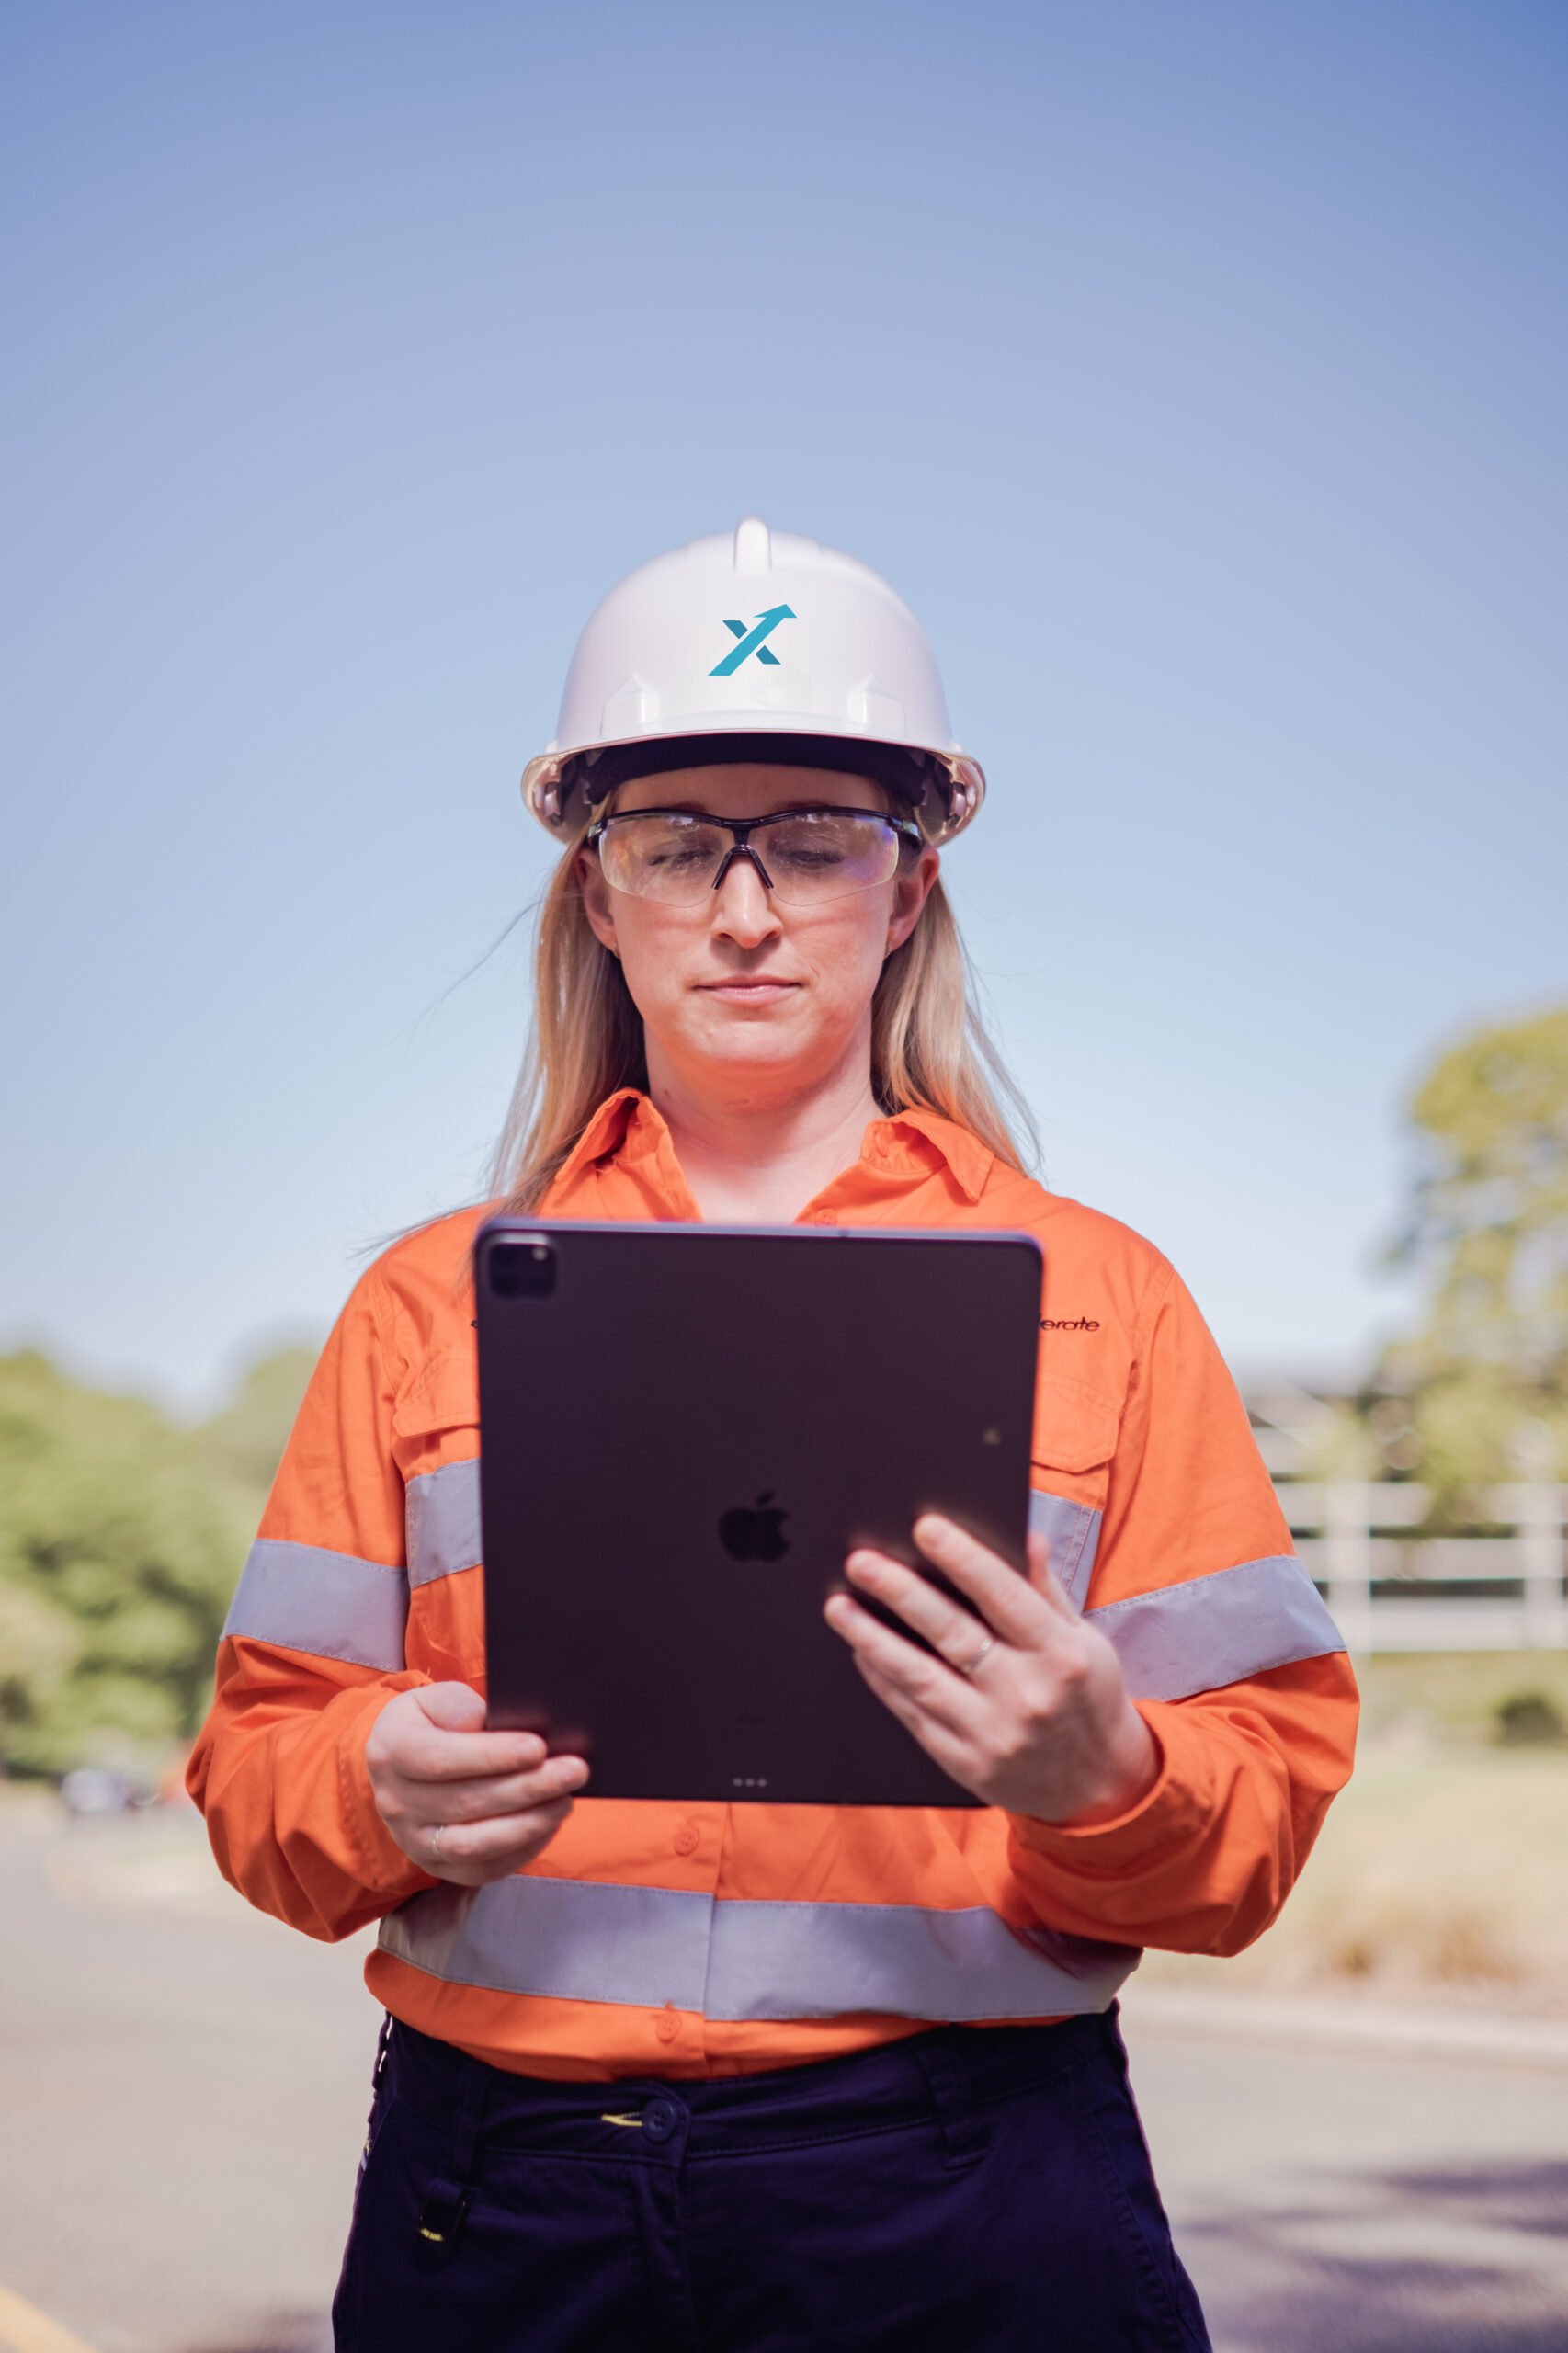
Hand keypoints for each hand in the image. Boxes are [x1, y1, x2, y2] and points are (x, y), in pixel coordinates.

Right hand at [364, 1681, 588, 1886]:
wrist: (402, 1765)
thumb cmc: (430, 1723)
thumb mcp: (433, 1699)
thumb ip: (458, 1707)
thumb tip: (488, 1724)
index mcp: (391, 1753)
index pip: (441, 1759)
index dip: (492, 1756)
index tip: (538, 1748)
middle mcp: (396, 1803)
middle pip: (465, 1802)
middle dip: (526, 1788)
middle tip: (573, 1771)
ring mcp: (413, 1840)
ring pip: (473, 1844)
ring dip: (527, 1824)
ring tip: (565, 1801)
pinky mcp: (436, 1864)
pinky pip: (482, 1869)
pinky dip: (520, 1851)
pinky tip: (548, 1825)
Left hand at [822, 1514, 1158, 1825]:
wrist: (1099, 1787)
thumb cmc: (1087, 1697)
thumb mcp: (1084, 1640)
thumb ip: (1047, 1589)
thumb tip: (1025, 1537)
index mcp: (1061, 1655)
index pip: (1005, 1597)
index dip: (963, 1559)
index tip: (925, 1527)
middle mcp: (1026, 1695)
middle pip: (952, 1634)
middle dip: (901, 1593)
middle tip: (860, 1561)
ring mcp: (992, 1734)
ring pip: (920, 1677)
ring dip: (873, 1638)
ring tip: (838, 1606)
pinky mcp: (965, 1762)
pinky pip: (913, 1714)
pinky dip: (883, 1679)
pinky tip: (861, 1650)